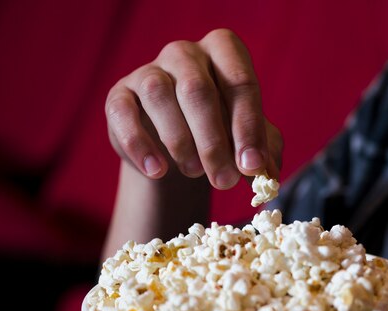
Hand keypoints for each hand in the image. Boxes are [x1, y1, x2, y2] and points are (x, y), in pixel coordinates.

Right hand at [105, 29, 281, 189]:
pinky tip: (157, 171)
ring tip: (194, 173)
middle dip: (214, 142)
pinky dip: (139, 144)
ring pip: (160, 96)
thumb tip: (268, 174)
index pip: (240, 82)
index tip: (253, 166)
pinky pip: (123, 113)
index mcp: (225, 52)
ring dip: (180, 142)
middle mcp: (186, 53)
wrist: (175, 146)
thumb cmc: (221, 133)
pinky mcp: (119, 95)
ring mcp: (149, 71)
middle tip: (225, 182)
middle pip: (198, 90)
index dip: (248, 127)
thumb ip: (263, 152)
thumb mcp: (247, 140)